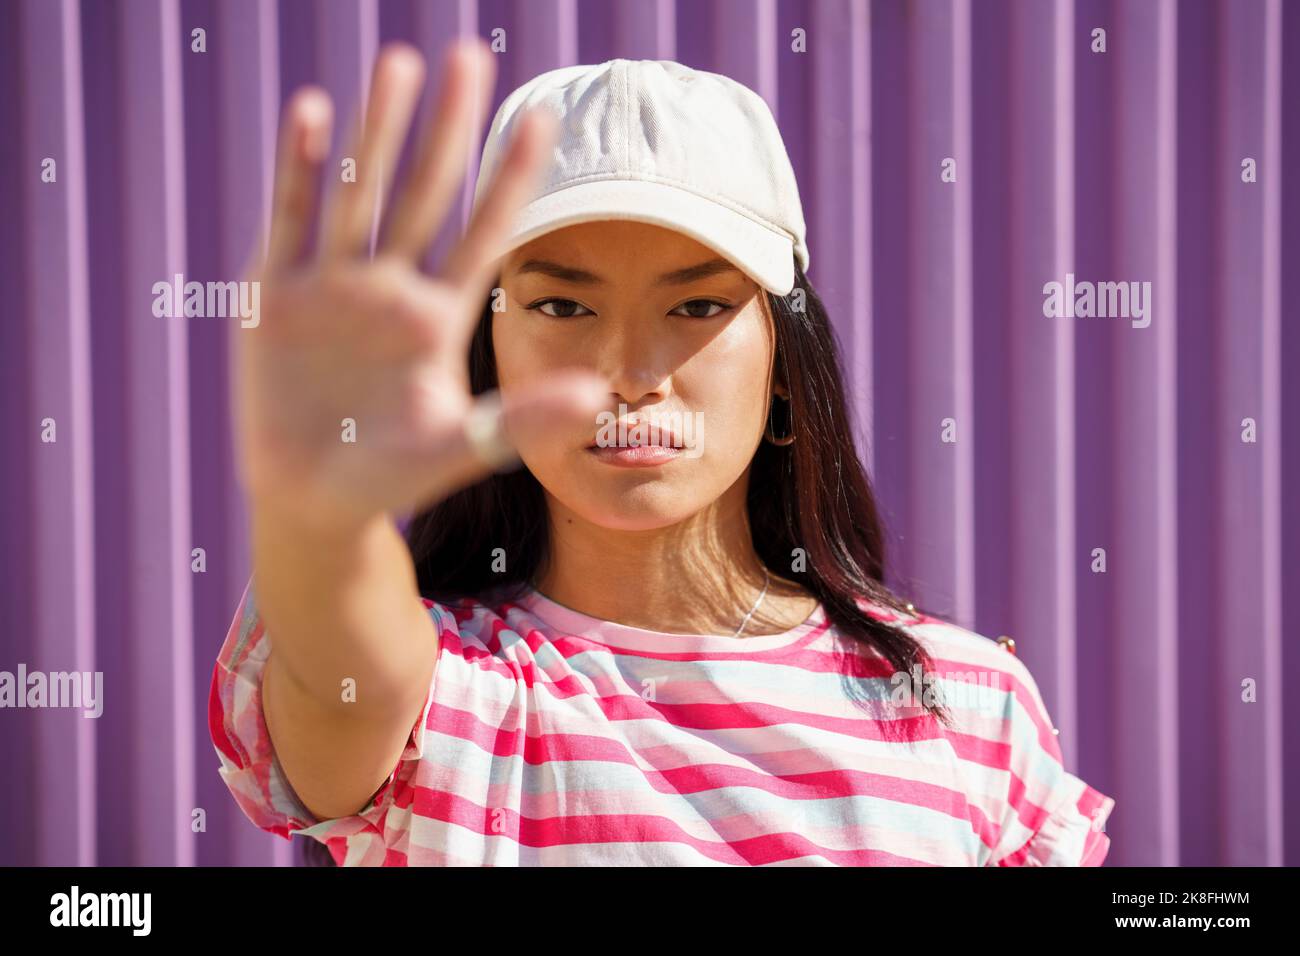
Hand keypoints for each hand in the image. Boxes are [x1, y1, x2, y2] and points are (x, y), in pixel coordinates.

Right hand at [234, 39, 606, 529]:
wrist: (312, 500)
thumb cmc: (391, 478)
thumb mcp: (460, 448)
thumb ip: (521, 422)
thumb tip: (598, 397)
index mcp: (438, 317)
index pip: (485, 233)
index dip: (510, 179)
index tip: (545, 119)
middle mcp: (391, 288)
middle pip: (425, 193)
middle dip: (445, 128)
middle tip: (469, 55)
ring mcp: (332, 285)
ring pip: (360, 192)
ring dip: (378, 131)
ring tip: (399, 62)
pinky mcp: (276, 295)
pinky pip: (292, 221)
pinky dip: (300, 171)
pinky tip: (314, 111)